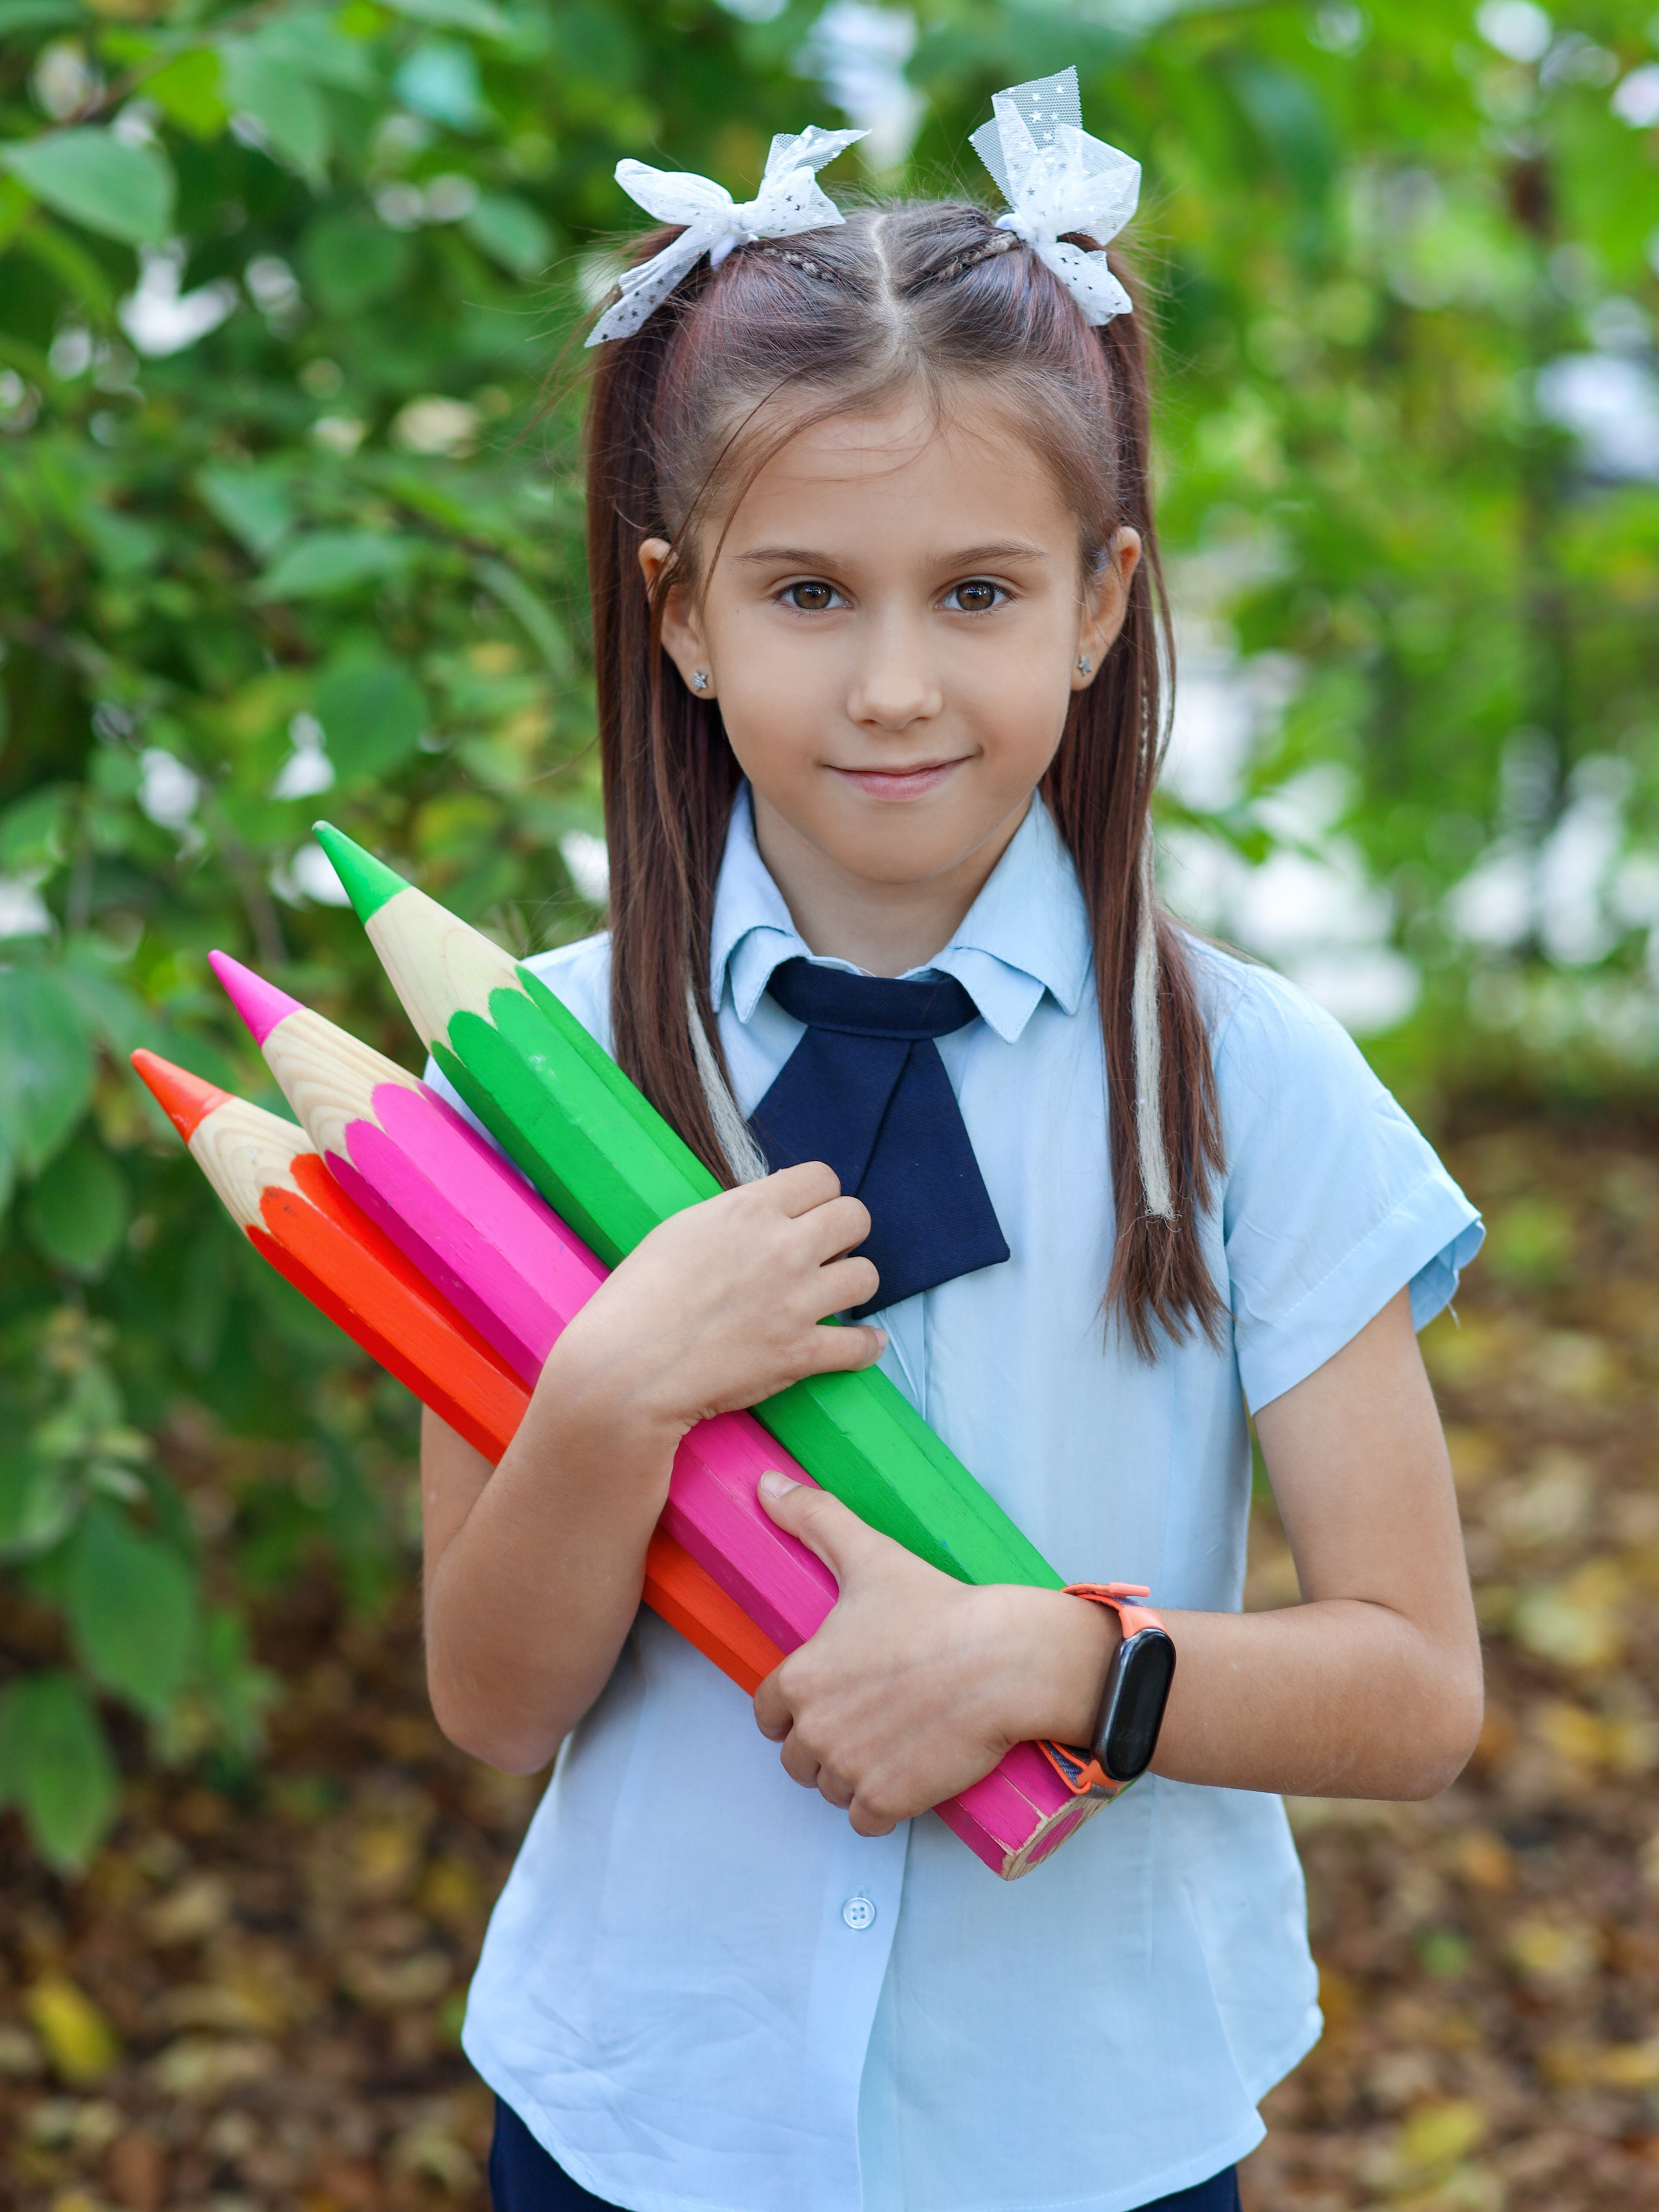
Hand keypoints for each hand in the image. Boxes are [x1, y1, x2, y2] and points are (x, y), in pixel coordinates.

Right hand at [539, 1163, 884, 1446]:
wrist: (623, 1368)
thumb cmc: (636, 1299)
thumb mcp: (680, 1231)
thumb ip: (733, 1217)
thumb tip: (767, 1211)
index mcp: (749, 1210)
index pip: (821, 1177)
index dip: (819, 1196)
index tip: (809, 1215)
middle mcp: (782, 1248)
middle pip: (855, 1218)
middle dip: (846, 1233)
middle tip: (827, 1253)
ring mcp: (796, 1301)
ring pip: (867, 1277)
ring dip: (853, 1286)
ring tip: (835, 1296)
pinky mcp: (799, 1353)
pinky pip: (861, 1345)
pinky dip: (865, 1347)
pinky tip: (861, 1345)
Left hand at [751, 1474, 1117, 1834]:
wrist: (1005, 1662)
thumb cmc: (937, 1607)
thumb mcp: (869, 1555)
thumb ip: (814, 1518)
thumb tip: (767, 1484)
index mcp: (801, 1678)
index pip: (769, 1713)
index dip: (795, 1707)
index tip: (831, 1697)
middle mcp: (815, 1731)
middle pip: (799, 1758)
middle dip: (825, 1745)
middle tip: (869, 1720)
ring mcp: (851, 1771)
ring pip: (831, 1790)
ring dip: (852, 1776)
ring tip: (890, 1745)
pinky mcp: (888, 1802)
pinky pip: (863, 1822)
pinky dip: (880, 1807)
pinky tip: (905, 1778)